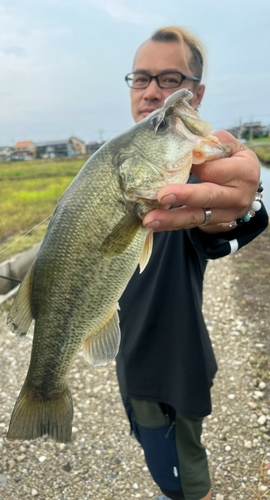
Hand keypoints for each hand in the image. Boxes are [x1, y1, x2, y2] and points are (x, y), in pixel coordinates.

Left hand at [142, 131, 259, 232]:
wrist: (245, 189)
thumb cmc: (233, 162)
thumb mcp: (232, 148)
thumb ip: (215, 142)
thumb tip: (191, 141)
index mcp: (243, 172)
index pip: (213, 169)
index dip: (193, 165)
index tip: (173, 160)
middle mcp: (237, 196)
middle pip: (208, 196)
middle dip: (184, 196)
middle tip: (162, 195)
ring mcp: (226, 214)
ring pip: (197, 217)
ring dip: (172, 219)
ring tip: (150, 220)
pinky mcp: (213, 224)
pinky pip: (190, 224)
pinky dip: (171, 225)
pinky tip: (154, 225)